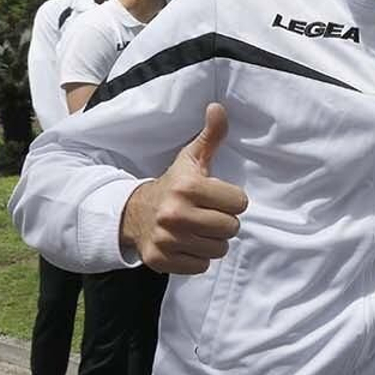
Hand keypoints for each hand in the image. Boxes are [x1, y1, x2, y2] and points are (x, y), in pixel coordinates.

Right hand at [121, 103, 247, 274]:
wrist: (134, 213)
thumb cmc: (173, 184)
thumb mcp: (191, 159)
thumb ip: (210, 135)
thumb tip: (218, 107)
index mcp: (188, 187)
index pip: (240, 203)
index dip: (231, 200)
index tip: (216, 197)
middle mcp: (176, 214)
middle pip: (231, 228)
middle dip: (224, 222)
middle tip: (208, 214)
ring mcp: (168, 240)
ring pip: (218, 249)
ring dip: (212, 241)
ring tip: (198, 229)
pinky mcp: (162, 260)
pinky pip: (201, 266)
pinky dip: (197, 257)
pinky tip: (186, 243)